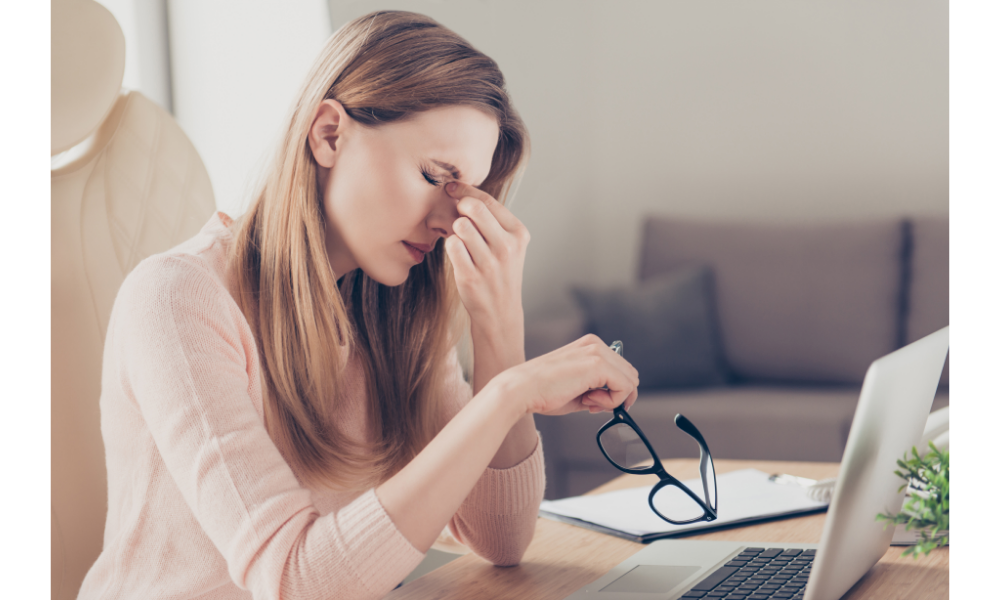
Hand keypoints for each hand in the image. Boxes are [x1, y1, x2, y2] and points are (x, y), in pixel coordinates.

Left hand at [442, 181, 528, 334]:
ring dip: (454, 230)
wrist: (500, 312)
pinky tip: (457, 255)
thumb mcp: (508, 245)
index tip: (451, 188)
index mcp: (518, 233)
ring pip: (460, 226)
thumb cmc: (499, 272)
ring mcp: (489, 263)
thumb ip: (491, 221)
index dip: (465, 190)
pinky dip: (450, 247)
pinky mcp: (470, 276)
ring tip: (460, 241)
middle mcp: (507, 246)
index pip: (488, 201)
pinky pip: (451, 245)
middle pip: (473, 208)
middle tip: (456, 217)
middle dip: (459, 208)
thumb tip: (461, 192)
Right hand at [489, 335, 639, 416]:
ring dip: (613, 399)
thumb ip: (597, 388)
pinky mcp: (598, 364)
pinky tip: (589, 402)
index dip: (613, 391)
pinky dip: (612, 402)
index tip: (594, 402)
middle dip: (617, 395)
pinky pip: (624, 388)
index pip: (620, 368)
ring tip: (588, 403)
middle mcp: (595, 344)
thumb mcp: (576, 386)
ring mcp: (597, 352)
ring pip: (630, 381)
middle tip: (592, 405)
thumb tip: (617, 400)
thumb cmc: (542, 392)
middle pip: (630, 374)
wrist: (521, 390)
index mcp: (589, 345)